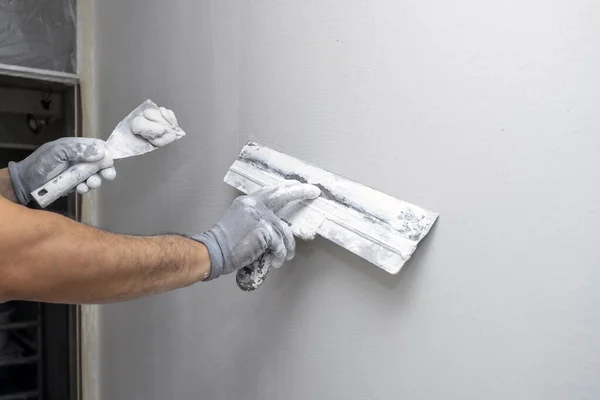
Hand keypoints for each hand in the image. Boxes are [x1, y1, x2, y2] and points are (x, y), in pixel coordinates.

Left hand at [8, 138, 115, 204]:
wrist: (26, 183)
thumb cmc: (41, 163)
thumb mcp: (59, 151)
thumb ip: (80, 151)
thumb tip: (102, 153)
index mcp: (76, 147)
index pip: (97, 146)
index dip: (107, 152)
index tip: (112, 159)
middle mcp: (79, 159)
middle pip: (100, 162)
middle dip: (106, 169)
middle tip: (108, 175)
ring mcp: (77, 173)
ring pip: (95, 176)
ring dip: (96, 180)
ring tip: (91, 183)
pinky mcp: (75, 185)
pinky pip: (86, 186)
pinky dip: (86, 188)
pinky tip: (81, 188)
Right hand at [193, 182, 320, 279]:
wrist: (213, 251)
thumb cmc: (224, 243)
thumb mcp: (238, 221)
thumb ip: (256, 218)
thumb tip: (275, 224)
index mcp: (247, 201)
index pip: (271, 191)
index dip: (286, 188)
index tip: (298, 185)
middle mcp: (254, 204)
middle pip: (283, 195)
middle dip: (301, 191)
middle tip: (313, 191)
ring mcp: (259, 216)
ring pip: (284, 230)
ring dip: (287, 246)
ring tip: (284, 256)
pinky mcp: (264, 230)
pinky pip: (280, 243)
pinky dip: (280, 254)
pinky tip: (275, 261)